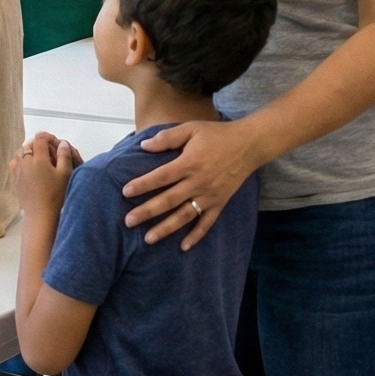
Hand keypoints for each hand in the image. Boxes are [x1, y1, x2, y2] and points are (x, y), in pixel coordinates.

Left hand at [11, 131, 80, 213]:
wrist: (41, 215)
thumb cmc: (55, 196)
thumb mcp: (65, 174)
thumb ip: (64, 155)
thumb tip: (62, 144)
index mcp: (38, 159)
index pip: (40, 139)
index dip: (49, 137)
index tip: (56, 143)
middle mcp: (25, 163)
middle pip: (29, 144)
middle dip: (39, 144)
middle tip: (50, 152)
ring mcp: (18, 171)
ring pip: (19, 153)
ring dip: (29, 152)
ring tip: (40, 159)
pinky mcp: (15, 180)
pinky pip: (14, 164)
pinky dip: (21, 161)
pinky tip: (30, 168)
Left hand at [121, 118, 264, 249]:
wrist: (248, 145)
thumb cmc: (217, 135)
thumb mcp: (191, 129)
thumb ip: (168, 138)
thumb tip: (144, 146)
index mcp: (189, 163)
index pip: (161, 177)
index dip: (143, 184)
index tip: (126, 192)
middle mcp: (198, 182)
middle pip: (169, 200)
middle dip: (147, 211)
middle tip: (129, 221)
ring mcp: (209, 195)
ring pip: (184, 215)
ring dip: (166, 228)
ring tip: (148, 239)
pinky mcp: (219, 203)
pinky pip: (207, 223)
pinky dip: (196, 236)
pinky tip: (184, 246)